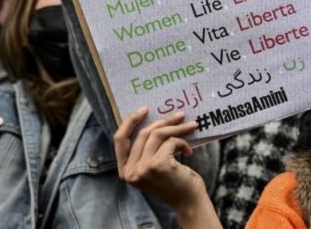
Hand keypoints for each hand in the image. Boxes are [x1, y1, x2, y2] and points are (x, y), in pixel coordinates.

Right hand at [114, 109, 215, 224]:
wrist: (188, 201)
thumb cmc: (174, 181)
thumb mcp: (154, 166)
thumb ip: (148, 149)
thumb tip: (157, 120)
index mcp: (126, 171)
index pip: (119, 139)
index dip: (130, 122)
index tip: (144, 109)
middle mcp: (131, 171)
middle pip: (143, 134)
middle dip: (164, 122)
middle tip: (180, 115)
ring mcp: (143, 168)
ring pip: (158, 135)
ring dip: (177, 128)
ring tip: (191, 126)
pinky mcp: (157, 165)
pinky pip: (170, 142)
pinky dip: (183, 142)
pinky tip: (189, 152)